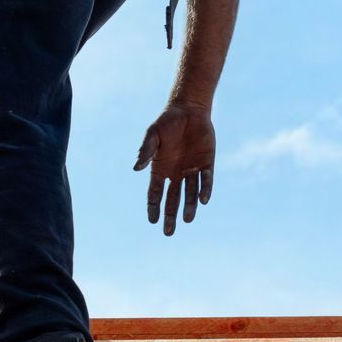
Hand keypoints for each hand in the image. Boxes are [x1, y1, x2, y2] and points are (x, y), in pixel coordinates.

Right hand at [134, 103, 215, 236]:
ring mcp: (192, 170)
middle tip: (168, 232)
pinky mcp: (206, 163)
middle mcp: (176, 173)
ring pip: (190, 193)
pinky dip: (205, 190)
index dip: (153, 207)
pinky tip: (203, 201)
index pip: (155, 194)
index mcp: (160, 169)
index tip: (152, 220)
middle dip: (170, 216)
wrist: (189, 109)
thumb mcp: (153, 135)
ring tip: (187, 220)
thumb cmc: (167, 121)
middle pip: (172, 200)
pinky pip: (206, 180)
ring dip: (189, 207)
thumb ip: (145, 151)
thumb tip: (135, 168)